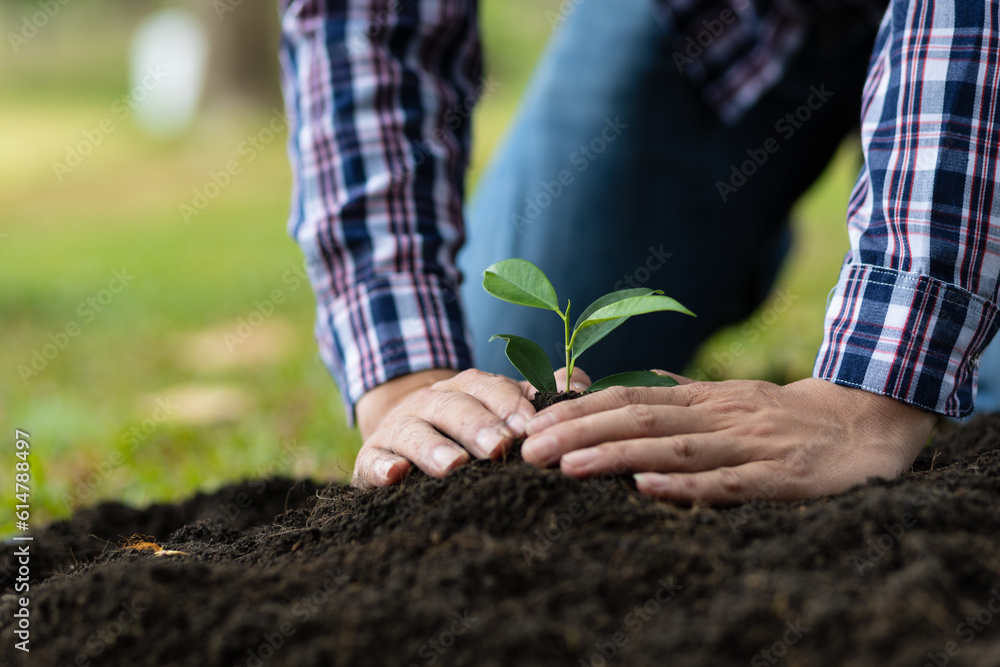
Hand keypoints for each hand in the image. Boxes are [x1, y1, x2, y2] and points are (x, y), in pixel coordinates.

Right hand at [352, 366, 590, 488]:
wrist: (406, 442)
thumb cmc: (473, 431)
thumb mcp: (506, 410)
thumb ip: (544, 396)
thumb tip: (581, 385)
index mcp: (468, 388)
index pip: (489, 389)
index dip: (509, 405)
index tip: (529, 428)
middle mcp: (431, 402)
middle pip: (453, 407)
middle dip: (478, 426)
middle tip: (500, 449)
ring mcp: (399, 429)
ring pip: (414, 432)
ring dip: (433, 448)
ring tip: (454, 467)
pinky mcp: (370, 459)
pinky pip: (372, 461)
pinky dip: (381, 468)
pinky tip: (394, 477)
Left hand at [520, 375, 936, 503]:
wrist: (868, 422)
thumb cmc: (787, 417)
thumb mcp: (730, 398)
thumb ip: (682, 395)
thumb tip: (634, 383)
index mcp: (703, 398)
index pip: (629, 398)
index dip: (579, 410)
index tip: (533, 425)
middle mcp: (719, 415)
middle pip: (639, 419)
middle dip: (579, 433)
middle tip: (529, 450)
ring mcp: (750, 444)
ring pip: (674, 448)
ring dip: (617, 457)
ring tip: (568, 467)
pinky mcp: (782, 477)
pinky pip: (728, 484)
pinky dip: (686, 486)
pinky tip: (648, 490)